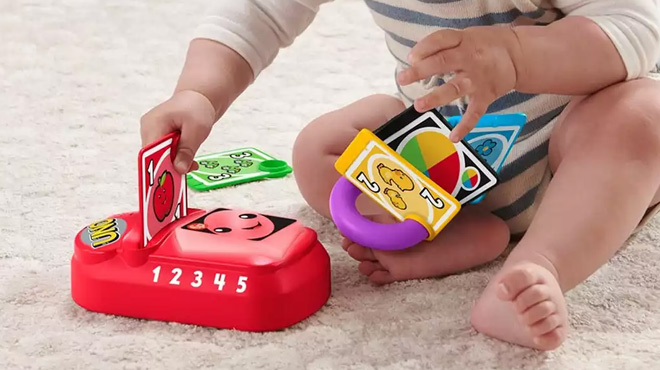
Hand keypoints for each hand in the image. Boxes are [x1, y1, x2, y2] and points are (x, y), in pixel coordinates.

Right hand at [140, 90, 216, 173]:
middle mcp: (148, 129)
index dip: (156, 167)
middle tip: (184, 176)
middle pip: (152, 156)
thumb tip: (179, 170)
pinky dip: (176, 158)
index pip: (149, 152)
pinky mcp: (159, 136)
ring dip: (174, 163)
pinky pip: (164, 152)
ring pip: (159, 156)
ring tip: (191, 165)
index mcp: (154, 124)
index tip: (167, 180)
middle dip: (168, 167)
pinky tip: (189, 160)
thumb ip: (187, 150)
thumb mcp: (196, 130)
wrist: (199, 97)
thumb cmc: (197, 108)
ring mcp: (152, 132)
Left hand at [397, 26, 519, 141]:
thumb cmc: (484, 45)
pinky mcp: (486, 96)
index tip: (410, 58)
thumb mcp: (465, 37)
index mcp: (463, 41)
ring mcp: (477, 79)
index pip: (440, 41)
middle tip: (402, 79)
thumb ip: (443, 46)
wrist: (518, 55)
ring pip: (455, 88)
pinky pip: (474, 113)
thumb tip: (416, 60)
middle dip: (420, 71)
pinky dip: (465, 126)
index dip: (424, 48)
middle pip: (442, 62)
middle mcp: (470, 59)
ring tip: (419, 105)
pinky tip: (453, 137)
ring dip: (436, 98)